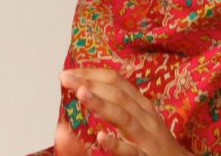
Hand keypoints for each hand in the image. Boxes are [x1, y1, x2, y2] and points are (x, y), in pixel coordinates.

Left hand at [58, 68, 189, 154]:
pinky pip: (131, 151)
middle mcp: (145, 116)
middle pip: (118, 94)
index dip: (93, 74)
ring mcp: (146, 137)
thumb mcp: (138, 122)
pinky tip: (100, 138)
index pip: (117, 81)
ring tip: (81, 94)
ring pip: (124, 117)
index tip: (70, 72)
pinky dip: (116, 144)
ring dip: (102, 104)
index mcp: (140, 106)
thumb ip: (114, 111)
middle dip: (91, 83)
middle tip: (66, 78)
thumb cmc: (154, 145)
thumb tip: (78, 112)